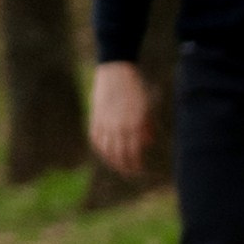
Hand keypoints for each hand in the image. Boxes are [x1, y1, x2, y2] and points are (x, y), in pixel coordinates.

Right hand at [89, 60, 150, 178]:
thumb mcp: (147, 106)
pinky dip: (100, 149)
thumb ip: (147, 126)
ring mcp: (105, 123)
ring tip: (118, 165)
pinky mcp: (95, 118)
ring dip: (112, 161)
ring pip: (105, 150)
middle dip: (125, 167)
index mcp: (134, 124)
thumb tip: (148, 143)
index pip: (134, 153)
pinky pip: (96, 139)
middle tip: (129, 173)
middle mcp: (118, 126)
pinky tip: (105, 153)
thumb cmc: (136, 88)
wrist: (116, 71)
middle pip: (119, 155)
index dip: (136, 164)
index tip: (140, 170)